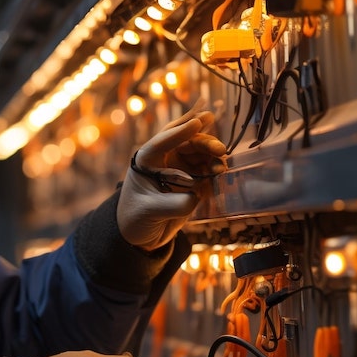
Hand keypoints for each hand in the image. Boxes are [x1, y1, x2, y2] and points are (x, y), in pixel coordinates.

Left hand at [117, 100, 226, 250]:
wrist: (139, 234)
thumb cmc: (135, 218)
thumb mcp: (151, 210)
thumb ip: (176, 204)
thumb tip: (198, 195)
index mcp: (147, 159)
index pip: (164, 140)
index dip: (181, 130)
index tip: (198, 121)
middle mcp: (165, 160)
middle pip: (188, 142)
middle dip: (206, 143)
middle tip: (221, 150)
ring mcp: (180, 170)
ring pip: (201, 154)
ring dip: (213, 157)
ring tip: (221, 168)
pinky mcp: (192, 183)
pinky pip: (207, 171)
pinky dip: (215, 171)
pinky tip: (220, 176)